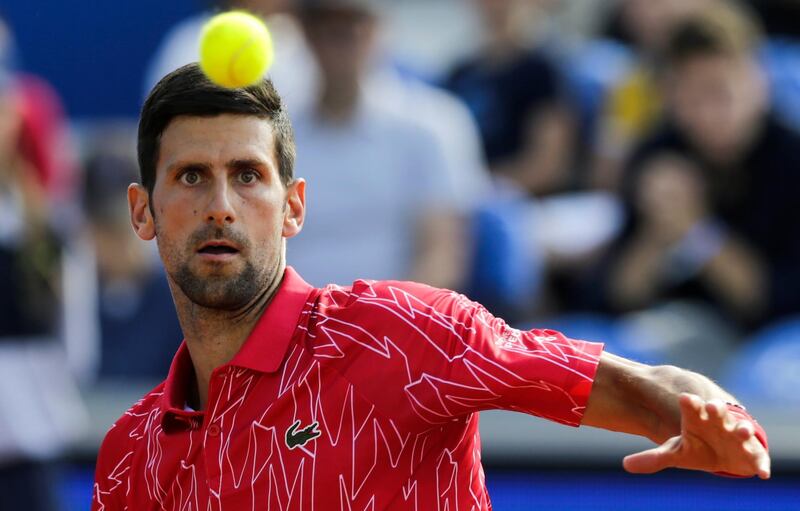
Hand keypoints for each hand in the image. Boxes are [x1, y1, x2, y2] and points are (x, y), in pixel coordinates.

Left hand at [623, 393, 770, 478]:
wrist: (724, 454)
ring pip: (740, 429)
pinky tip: (762, 473)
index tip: (685, 399)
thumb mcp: (676, 452)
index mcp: (698, 419)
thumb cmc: (698, 446)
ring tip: (741, 431)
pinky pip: (759, 458)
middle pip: (718, 413)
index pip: (693, 408)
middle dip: (716, 409)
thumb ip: (653, 458)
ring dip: (741, 429)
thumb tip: (625, 465)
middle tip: (712, 407)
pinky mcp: (752, 453)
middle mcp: (719, 423)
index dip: (690, 403)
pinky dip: (761, 464)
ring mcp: (736, 436)